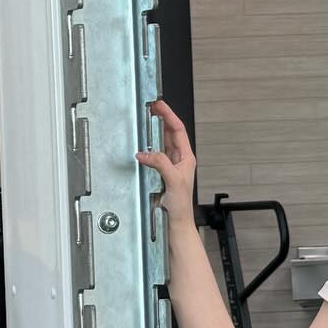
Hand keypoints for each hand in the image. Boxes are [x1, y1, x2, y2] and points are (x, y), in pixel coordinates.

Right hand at [135, 98, 197, 229]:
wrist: (176, 222)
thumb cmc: (182, 205)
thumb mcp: (173, 180)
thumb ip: (160, 164)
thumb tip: (145, 154)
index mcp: (186, 157)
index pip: (178, 130)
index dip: (169, 116)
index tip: (160, 106)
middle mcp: (178, 160)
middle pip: (169, 133)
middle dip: (160, 119)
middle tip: (151, 108)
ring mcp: (169, 166)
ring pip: (160, 143)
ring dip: (153, 132)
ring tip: (145, 121)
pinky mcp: (159, 173)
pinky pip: (152, 156)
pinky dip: (146, 149)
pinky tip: (140, 146)